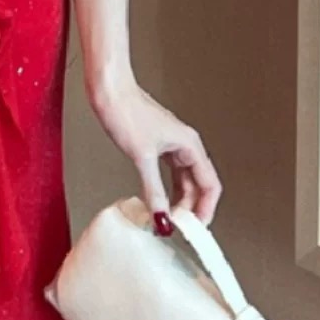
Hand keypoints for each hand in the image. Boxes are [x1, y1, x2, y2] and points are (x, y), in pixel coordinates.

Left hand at [90, 78, 221, 231]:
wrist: (109, 90)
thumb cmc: (126, 111)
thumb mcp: (142, 157)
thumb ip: (154, 190)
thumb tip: (162, 216)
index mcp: (189, 145)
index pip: (209, 184)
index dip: (206, 209)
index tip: (196, 228)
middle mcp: (184, 145)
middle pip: (198, 184)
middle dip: (191, 208)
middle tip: (179, 229)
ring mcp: (171, 145)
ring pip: (183, 180)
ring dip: (179, 200)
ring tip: (169, 220)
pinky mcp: (156, 145)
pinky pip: (169, 173)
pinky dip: (166, 189)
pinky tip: (158, 201)